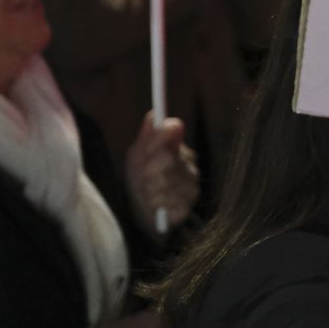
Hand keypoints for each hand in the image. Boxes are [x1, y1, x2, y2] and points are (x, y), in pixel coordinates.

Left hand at [124, 113, 199, 238]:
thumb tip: (154, 114)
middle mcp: (189, 164)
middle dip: (148, 171)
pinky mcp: (187, 207)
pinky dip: (156, 206)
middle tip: (143, 177)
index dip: (157, 138)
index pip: (173, 128)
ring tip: (147, 193)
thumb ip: (146, 137)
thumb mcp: (137, 157)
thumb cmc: (139, 180)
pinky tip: (155, 206)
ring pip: (166, 183)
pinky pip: (169, 203)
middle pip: (167, 158)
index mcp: (177, 147)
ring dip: (149, 190)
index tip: (145, 150)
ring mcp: (191, 186)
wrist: (141, 214)